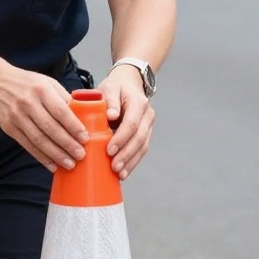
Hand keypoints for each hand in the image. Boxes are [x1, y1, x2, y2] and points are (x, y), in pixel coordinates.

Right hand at [0, 66, 88, 173]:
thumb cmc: (25, 82)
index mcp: (41, 90)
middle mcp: (28, 103)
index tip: (85, 137)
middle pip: (50, 128)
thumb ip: (63, 97)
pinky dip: (41, 157)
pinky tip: (52, 165)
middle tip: (81, 154)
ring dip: (56, 154)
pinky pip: (27, 145)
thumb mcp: (46, 81)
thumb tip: (82, 113)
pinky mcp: (9, 128)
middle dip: (67, 144)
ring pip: (39, 140)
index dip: (73, 126)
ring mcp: (17, 117)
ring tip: (69, 163)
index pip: (60, 111)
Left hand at [99, 65, 154, 179]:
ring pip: (143, 147)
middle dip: (126, 154)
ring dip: (131, 162)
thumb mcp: (109, 88)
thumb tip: (111, 115)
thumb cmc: (115, 87)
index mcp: (138, 102)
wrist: (129, 84)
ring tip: (120, 174)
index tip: (109, 150)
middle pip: (139, 138)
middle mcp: (147, 115)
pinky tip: (124, 172)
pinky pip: (141, 150)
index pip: (132, 123)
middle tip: (114, 167)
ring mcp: (148, 125)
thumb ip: (110, 101)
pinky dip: (133, 162)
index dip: (121, 138)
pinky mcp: (146, 134)